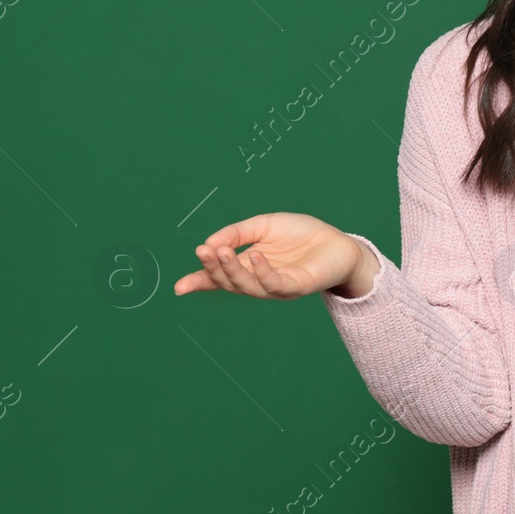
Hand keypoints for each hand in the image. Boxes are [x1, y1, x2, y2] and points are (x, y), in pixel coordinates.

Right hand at [173, 211, 376, 299]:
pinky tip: (255, 256)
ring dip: (232, 270)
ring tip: (221, 251)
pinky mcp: (295, 287)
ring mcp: (275, 287)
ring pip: (247, 285)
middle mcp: (257, 280)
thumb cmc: (299, 234)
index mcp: (247, 266)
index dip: (199, 282)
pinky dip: (263, 271)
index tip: (179, 287)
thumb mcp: (262, 226)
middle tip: (204, 251)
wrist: (336, 241)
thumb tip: (210, 243)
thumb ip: (236, 233)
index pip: (218, 278)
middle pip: (229, 282)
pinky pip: (275, 283)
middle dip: (213, 269)